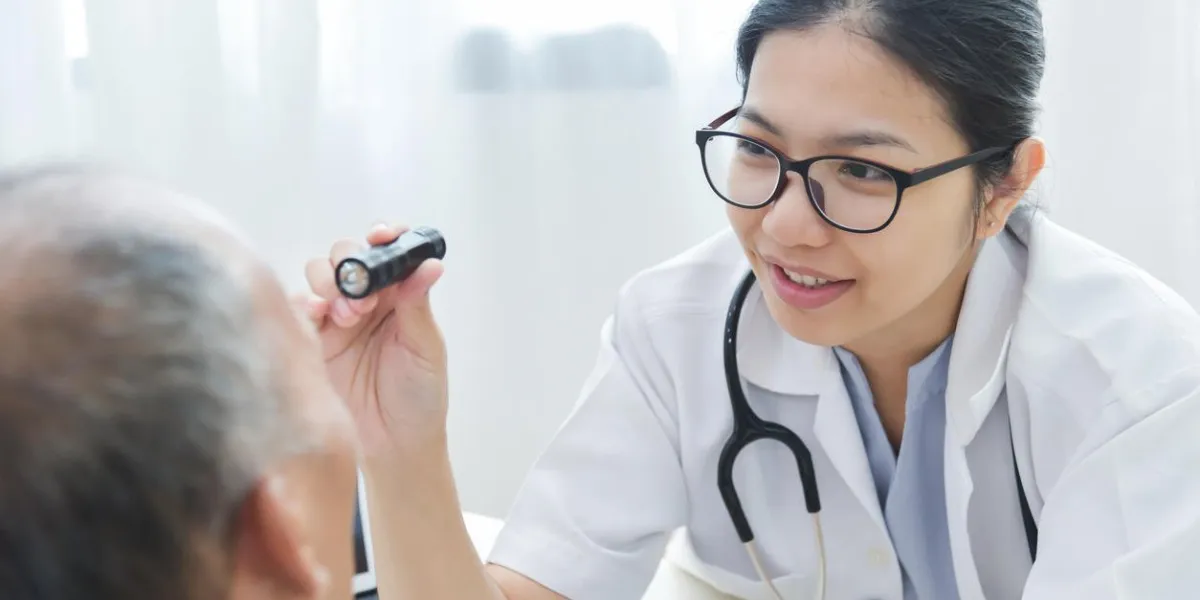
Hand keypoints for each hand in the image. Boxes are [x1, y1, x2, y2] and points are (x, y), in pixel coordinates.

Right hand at [301, 224, 447, 456]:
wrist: (394, 446)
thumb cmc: (420, 398)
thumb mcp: (425, 348)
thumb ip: (418, 304)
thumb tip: (429, 264)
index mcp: (400, 295)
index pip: (388, 252)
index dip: (383, 236)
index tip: (380, 235)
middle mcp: (367, 300)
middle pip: (346, 256)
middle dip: (351, 265)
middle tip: (363, 297)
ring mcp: (337, 319)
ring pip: (320, 276)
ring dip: (330, 284)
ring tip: (347, 315)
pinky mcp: (312, 340)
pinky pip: (297, 308)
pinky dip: (304, 303)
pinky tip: (318, 316)